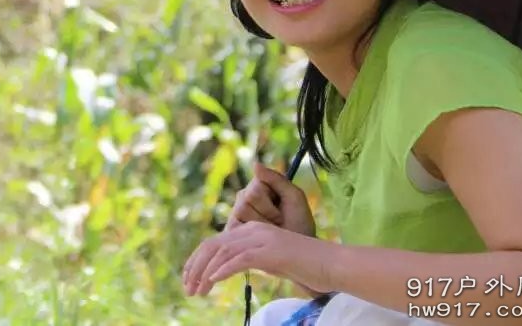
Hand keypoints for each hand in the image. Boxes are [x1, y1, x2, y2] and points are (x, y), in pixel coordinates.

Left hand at [181, 221, 336, 297]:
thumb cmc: (305, 266)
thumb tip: (227, 268)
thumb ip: (250, 259)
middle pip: (213, 245)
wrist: (334, 264)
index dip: (197, 260)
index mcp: (251, 230)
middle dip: (195, 267)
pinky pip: (239, 259)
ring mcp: (262, 239)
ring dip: (205, 273)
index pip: (215, 242)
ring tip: (196, 291)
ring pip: (222, 252)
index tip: (188, 279)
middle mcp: (253, 230)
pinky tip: (212, 282)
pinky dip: (222, 270)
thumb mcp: (271, 260)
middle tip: (187, 288)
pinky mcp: (271, 251)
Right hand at [226, 162, 315, 237]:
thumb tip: (255, 164)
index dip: (271, 199)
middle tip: (279, 222)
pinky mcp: (231, 231)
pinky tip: (259, 238)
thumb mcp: (294, 198)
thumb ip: (277, 179)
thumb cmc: (299, 224)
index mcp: (259, 187)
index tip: (283, 208)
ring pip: (242, 211)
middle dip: (268, 213)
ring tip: (271, 231)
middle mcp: (244, 198)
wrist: (298, 253)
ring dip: (262, 224)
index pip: (256, 185)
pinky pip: (235, 227)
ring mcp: (236, 214)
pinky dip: (251, 234)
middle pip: (248, 198)